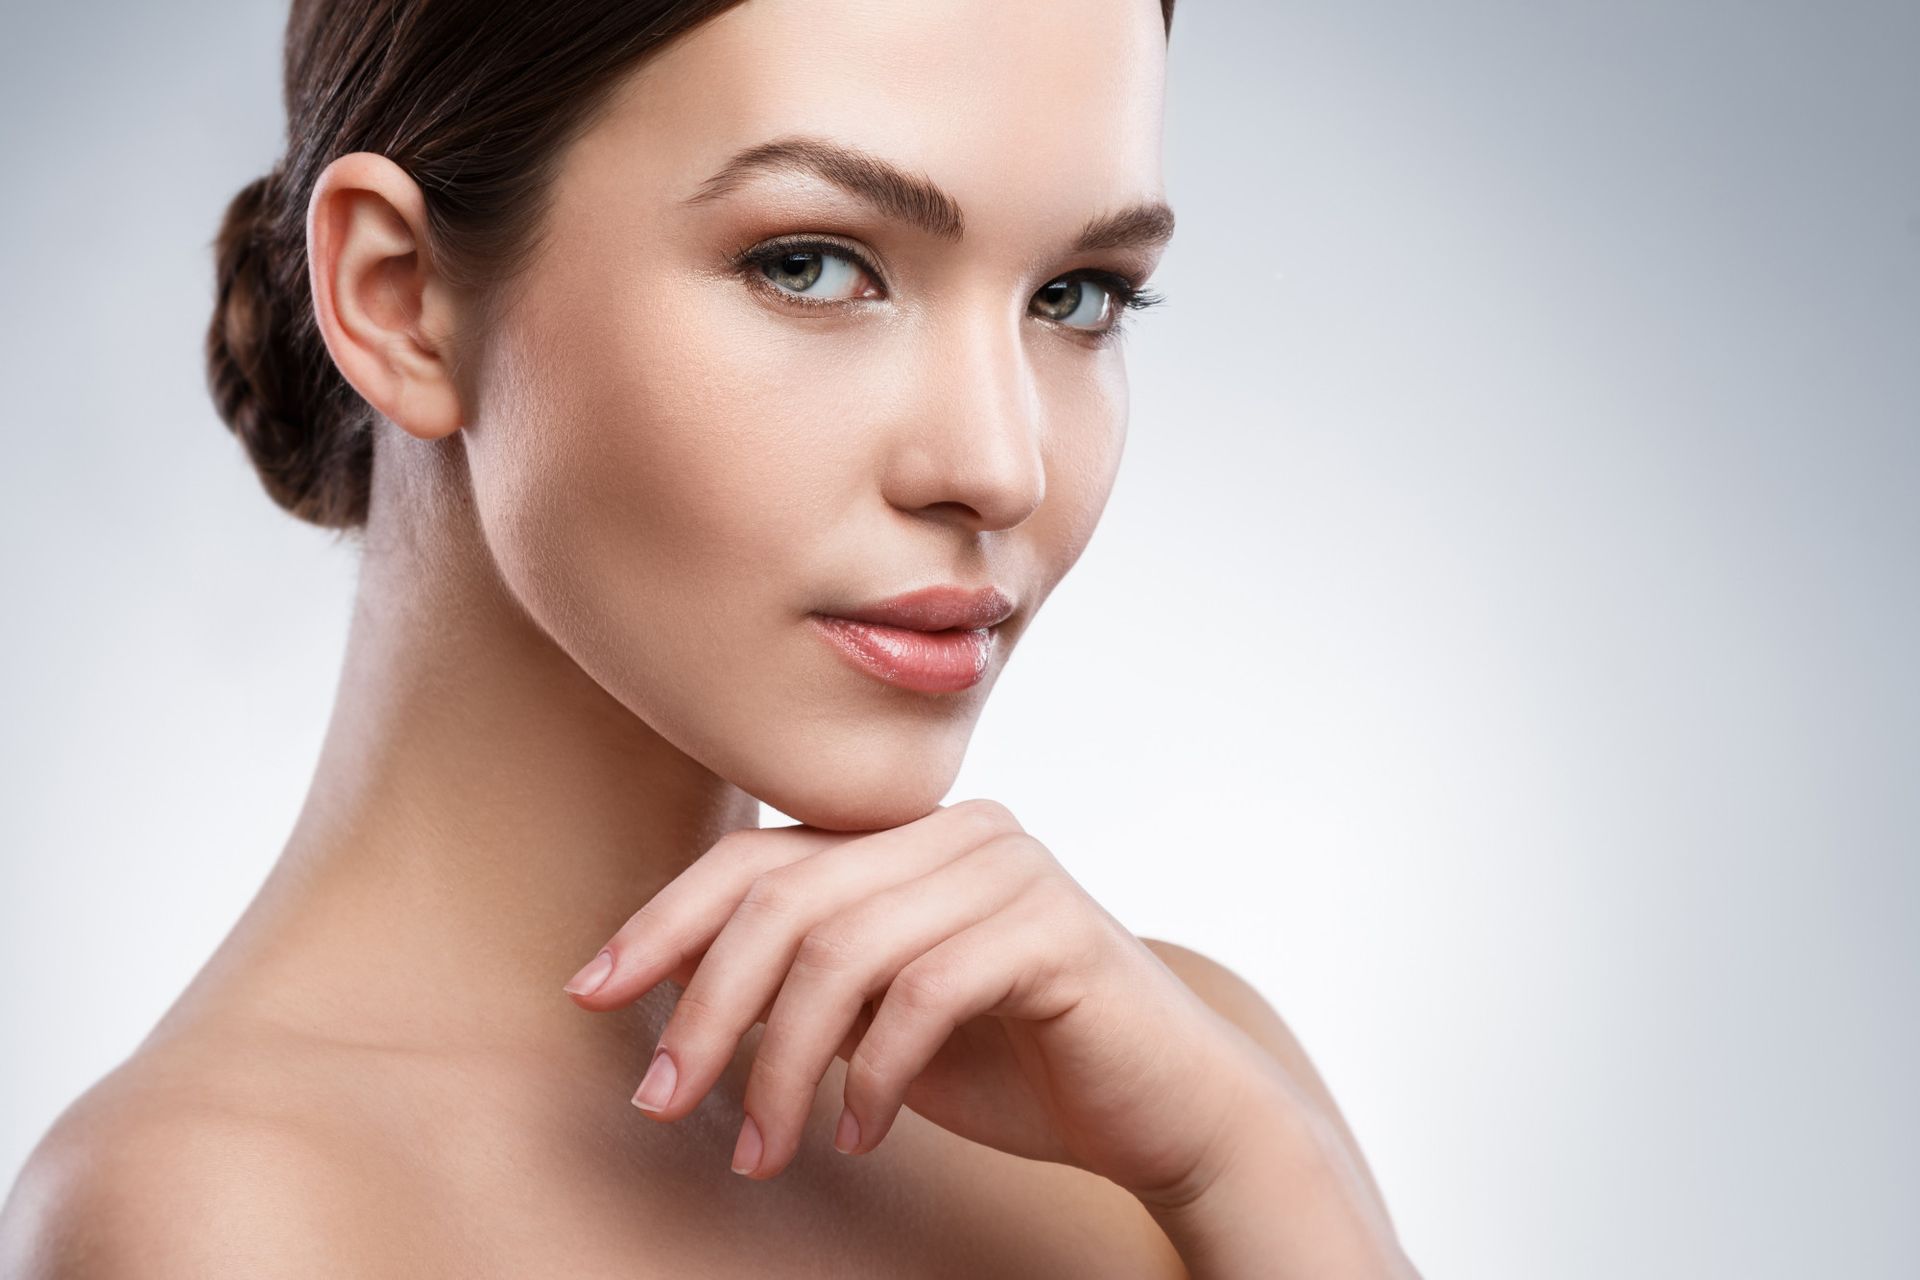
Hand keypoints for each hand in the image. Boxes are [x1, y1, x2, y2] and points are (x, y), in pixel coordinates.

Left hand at [560, 799, 1272, 1195]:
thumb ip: (809, 983)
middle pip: (784, 899)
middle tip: (660, 1100)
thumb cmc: (1022, 1063)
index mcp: (910, 836)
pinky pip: (924, 994)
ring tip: (766, 1149)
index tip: (590, 992)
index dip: (663, 921)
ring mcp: (1011, 871)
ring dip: (783, 1065)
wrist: (1170, 1108)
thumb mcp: (887, 1017)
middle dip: (703, 1006)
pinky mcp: (1054, 932)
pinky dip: (874, 1075)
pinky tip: (862, 1133)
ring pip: (842, 951)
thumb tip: (675, 993)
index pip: (759, 858)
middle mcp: (958, 831)